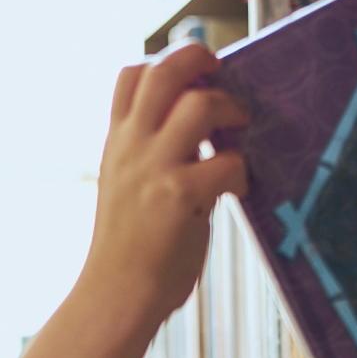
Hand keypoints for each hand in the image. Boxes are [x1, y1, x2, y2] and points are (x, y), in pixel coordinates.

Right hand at [81, 42, 250, 326]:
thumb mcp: (125, 187)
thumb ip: (151, 155)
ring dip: (229, 110)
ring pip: (199, 105)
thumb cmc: (128, 250)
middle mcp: (132, 148)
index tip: (192, 76)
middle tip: (223, 77)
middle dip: (200, 61)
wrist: (115, 296)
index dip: (165, 62)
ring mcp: (154, 170)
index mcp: (118, 143)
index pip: (130, 76)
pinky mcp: (180, 197)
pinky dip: (241, 171)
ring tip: (240, 130)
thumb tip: (201, 133)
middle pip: (164, 73)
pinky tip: (238, 190)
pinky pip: (227, 162)